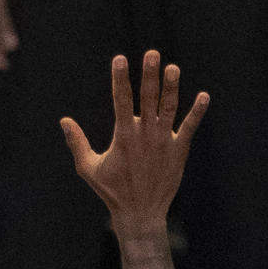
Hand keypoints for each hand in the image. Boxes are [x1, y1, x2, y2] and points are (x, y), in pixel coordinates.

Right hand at [64, 51, 209, 235]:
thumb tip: (64, 121)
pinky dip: (196, 112)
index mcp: (123, 136)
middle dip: (149, 75)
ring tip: (173, 68)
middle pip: (147, 99)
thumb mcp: (88, 168)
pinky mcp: (178, 151)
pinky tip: (203, 96)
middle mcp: (144, 135)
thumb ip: (77, 143)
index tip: (120, 59)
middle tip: (152, 54)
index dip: (120, 78)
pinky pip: (189, 128)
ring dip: (171, 88)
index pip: (121, 100)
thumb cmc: (112, 190)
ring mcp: (163, 142)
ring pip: (169, 109)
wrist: (140, 214)